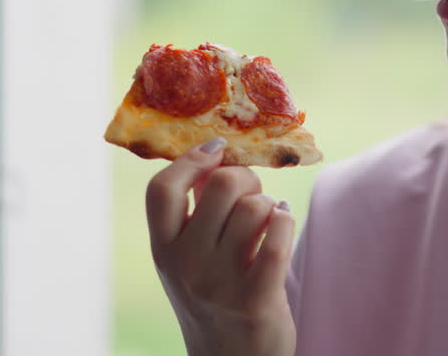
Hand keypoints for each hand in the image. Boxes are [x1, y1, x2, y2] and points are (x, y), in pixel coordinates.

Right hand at [146, 138, 296, 355]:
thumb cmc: (215, 297)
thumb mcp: (186, 260)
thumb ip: (193, 214)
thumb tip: (213, 154)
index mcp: (163, 251)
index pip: (162, 189)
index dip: (191, 159)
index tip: (216, 149)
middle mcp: (186, 265)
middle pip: (221, 184)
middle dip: (245, 178)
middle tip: (251, 193)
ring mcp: (220, 283)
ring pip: (255, 206)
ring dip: (269, 205)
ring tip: (267, 222)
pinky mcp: (256, 298)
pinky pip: (279, 233)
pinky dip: (286, 220)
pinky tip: (282, 224)